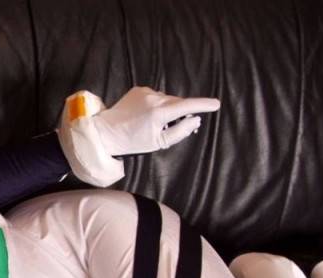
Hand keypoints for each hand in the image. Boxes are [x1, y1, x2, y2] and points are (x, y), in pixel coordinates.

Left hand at [92, 86, 220, 155]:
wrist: (106, 132)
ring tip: (155, 123)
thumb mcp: (158, 143)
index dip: (203, 105)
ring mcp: (145, 92)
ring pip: (167, 99)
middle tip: (180, 126)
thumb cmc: (132, 142)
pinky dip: (156, 104)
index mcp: (159, 113)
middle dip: (182, 112)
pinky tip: (146, 115)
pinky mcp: (138, 89)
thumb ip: (180, 131)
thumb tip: (195, 120)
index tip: (216, 104)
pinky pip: (155, 96)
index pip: (187, 106)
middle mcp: (154, 99)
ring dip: (167, 109)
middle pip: (178, 102)